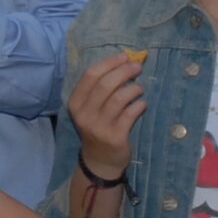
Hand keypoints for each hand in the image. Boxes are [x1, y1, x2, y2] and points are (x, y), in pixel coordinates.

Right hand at [66, 51, 146, 177]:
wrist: (100, 160)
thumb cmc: (98, 126)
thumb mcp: (91, 108)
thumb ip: (102, 87)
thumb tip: (125, 61)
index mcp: (76, 103)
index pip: (91, 75)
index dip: (110, 62)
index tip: (125, 56)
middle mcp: (84, 114)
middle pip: (106, 84)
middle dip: (124, 71)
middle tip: (138, 67)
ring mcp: (99, 127)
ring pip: (119, 98)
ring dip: (134, 89)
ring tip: (139, 89)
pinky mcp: (115, 137)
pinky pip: (131, 113)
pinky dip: (139, 105)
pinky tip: (141, 104)